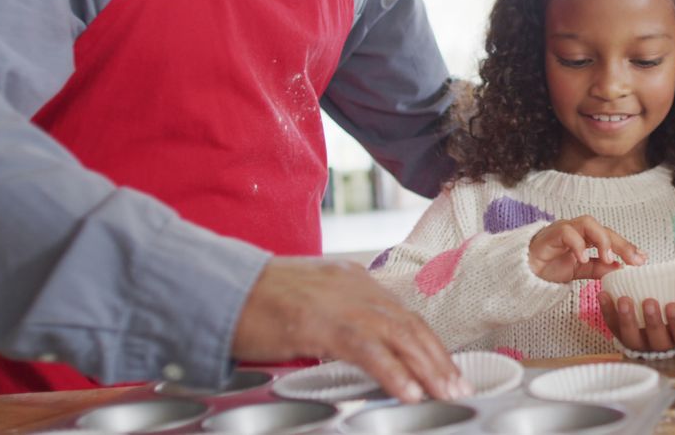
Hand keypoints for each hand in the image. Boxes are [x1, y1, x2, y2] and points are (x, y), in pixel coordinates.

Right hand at [231, 258, 468, 402]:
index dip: (429, 343)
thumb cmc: (254, 300)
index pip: (403, 313)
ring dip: (427, 368)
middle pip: (409, 324)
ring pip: (398, 336)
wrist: (216, 286)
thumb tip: (359, 347)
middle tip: (458, 386)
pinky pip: (367, 350)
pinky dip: (393, 372)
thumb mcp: (308, 300)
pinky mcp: (320, 324)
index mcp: (353, 281)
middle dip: (438, 358)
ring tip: (445, 394)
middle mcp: (354, 287)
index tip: (445, 367)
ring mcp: (339, 303)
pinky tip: (409, 391)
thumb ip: (337, 317)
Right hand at [528, 215, 645, 282]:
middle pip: (604, 228)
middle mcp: (577, 230)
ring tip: (608, 258)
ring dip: (602, 240)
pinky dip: (578, 244)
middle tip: (634, 259)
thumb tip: (620, 268)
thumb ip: (598, 268)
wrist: (523, 273)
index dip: (627, 247)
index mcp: (586, 238)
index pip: (611, 238)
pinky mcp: (550, 234)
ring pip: (588, 223)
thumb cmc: (549, 268)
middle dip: (621, 243)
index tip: (642, 260)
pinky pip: (567, 232)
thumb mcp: (579, 271)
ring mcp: (564, 229)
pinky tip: (583, 258)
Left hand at [599, 286, 674, 352]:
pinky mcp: (622, 336)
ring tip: (624, 300)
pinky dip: (607, 312)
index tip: (672, 305)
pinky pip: (613, 327)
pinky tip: (603, 295)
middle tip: (649, 301)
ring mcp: (639, 343)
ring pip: (632, 338)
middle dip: (652, 322)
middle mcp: (660, 345)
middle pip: (656, 340)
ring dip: (627, 320)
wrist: (666, 311)